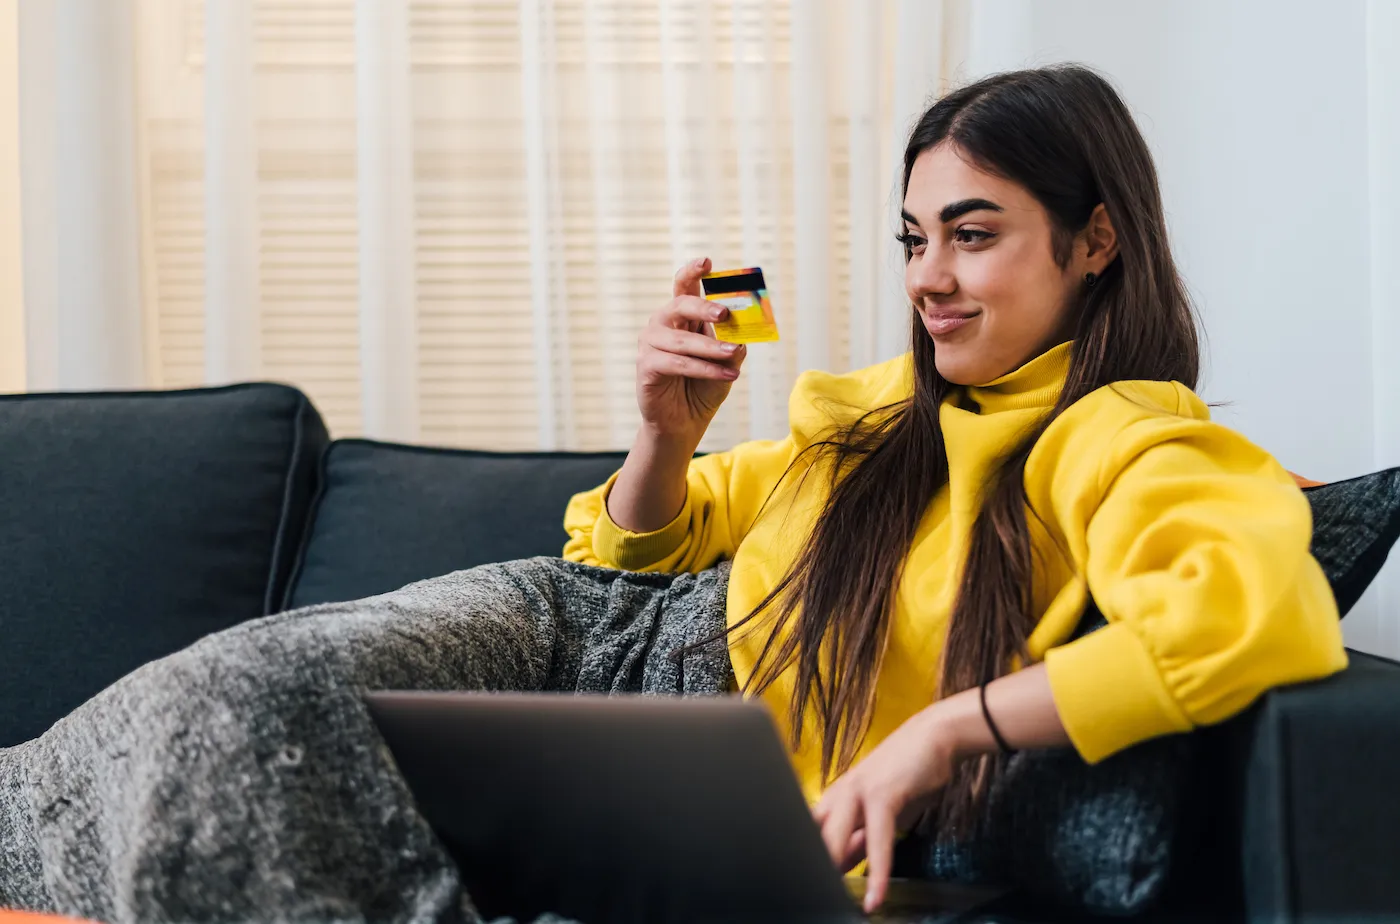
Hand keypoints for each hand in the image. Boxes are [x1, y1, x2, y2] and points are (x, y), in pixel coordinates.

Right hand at [636, 257, 745, 442]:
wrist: (685, 422)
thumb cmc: (704, 386)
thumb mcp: (726, 363)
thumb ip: (733, 344)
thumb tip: (743, 334)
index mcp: (681, 316)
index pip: (684, 286)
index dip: (693, 273)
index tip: (707, 262)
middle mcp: (662, 324)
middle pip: (680, 305)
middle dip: (704, 306)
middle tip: (725, 313)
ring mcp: (650, 344)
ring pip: (682, 340)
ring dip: (711, 348)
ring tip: (734, 354)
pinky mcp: (646, 367)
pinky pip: (677, 363)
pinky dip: (704, 369)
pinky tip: (727, 375)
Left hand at [812, 707, 957, 913]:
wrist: (933, 738)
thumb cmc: (907, 778)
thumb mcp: (880, 814)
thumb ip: (860, 841)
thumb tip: (844, 869)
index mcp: (834, 800)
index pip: (808, 835)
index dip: (800, 860)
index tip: (798, 889)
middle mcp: (838, 796)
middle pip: (812, 838)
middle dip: (807, 869)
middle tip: (807, 901)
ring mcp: (856, 792)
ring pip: (835, 838)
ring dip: (833, 872)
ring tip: (831, 905)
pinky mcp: (881, 794)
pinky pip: (876, 839)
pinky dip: (878, 871)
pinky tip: (876, 895)